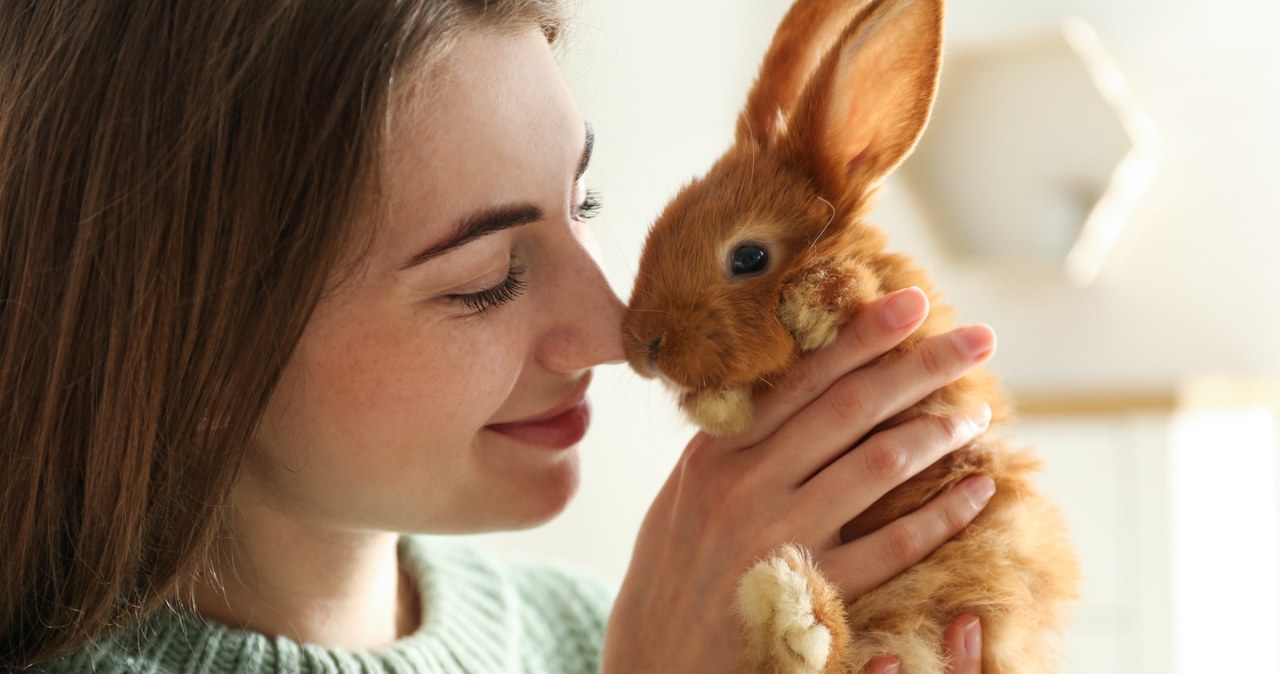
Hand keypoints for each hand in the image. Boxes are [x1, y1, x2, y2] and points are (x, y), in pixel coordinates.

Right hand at [602, 287, 997, 673]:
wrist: (652, 662)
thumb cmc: (671, 574)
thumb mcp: (684, 495)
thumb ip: (732, 445)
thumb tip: (789, 392)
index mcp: (715, 452)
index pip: (800, 378)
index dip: (861, 337)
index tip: (912, 301)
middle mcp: (745, 484)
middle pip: (849, 408)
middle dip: (919, 366)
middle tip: (977, 338)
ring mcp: (777, 537)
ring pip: (875, 466)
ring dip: (935, 434)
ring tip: (977, 414)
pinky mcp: (808, 592)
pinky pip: (890, 547)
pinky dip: (940, 516)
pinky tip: (975, 493)